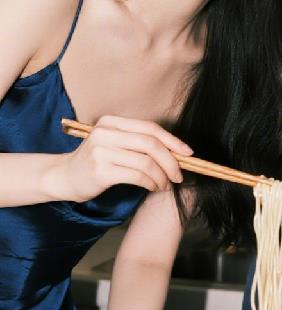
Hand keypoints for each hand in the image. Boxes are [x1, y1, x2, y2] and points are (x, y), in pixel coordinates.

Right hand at [46, 114, 192, 201]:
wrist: (64, 177)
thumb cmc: (96, 161)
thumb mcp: (114, 143)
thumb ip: (138, 142)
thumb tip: (176, 151)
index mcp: (112, 122)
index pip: (150, 128)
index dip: (172, 140)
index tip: (188, 153)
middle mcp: (106, 133)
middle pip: (151, 144)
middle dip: (171, 161)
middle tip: (179, 175)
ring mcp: (102, 151)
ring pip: (146, 162)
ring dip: (161, 176)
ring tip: (165, 184)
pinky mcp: (101, 170)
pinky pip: (136, 176)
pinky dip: (150, 183)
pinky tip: (153, 187)